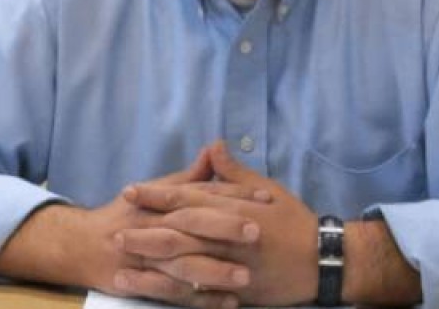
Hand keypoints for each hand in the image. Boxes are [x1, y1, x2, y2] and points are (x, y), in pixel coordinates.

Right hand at [0, 147, 243, 308]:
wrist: (81, 244)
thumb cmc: (126, 214)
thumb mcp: (156, 189)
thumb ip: (190, 177)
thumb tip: (215, 149)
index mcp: (163, 200)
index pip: (203, 194)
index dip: (235, 195)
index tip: (267, 198)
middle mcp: (156, 225)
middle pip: (193, 224)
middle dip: (224, 227)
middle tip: (258, 232)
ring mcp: (148, 256)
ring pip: (183, 262)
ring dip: (214, 270)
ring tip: (245, 276)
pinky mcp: (142, 282)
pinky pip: (174, 293)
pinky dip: (200, 300)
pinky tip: (226, 303)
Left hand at [118, 141, 319, 306]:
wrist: (323, 260)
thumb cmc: (294, 221)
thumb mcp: (267, 190)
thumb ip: (234, 173)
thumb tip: (213, 146)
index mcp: (234, 208)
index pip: (188, 197)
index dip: (157, 195)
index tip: (130, 191)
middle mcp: (229, 235)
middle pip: (180, 231)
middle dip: (145, 231)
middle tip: (115, 232)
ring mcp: (231, 265)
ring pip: (185, 262)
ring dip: (152, 262)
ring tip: (123, 262)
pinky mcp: (235, 290)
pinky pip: (200, 292)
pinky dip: (175, 291)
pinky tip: (153, 290)